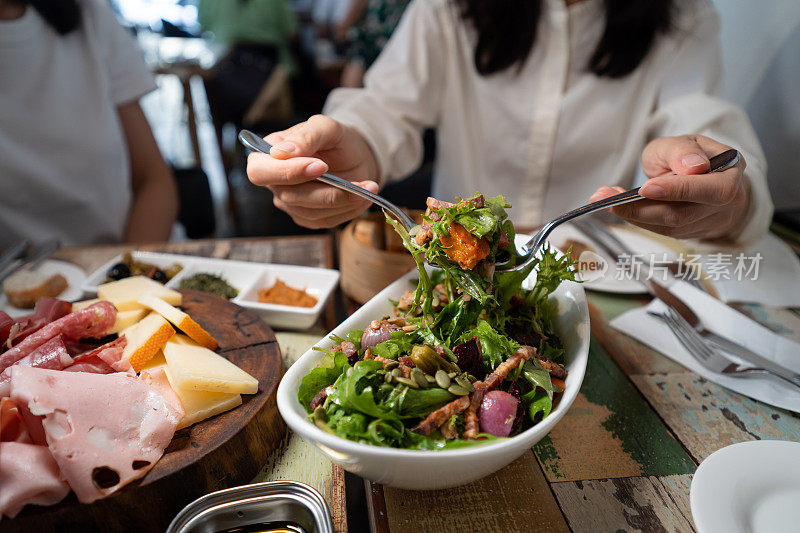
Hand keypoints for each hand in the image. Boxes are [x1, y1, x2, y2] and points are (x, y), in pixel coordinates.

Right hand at [246, 115, 379, 228]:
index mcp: (267, 156)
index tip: (320, 165)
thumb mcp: (325, 127)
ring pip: (311, 212)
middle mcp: (275, 183)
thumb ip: (305, 137)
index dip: (287, 172)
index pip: (260, 172)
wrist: (355, 156)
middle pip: (289, 196)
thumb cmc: (334, 139)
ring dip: (344, 200)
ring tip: (369, 187)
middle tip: (355, 183)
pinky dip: (349, 209)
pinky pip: (326, 220)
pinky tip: (363, 195)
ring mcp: (291, 204)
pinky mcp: (309, 218)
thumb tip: (281, 153)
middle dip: (325, 191)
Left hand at [590, 134, 750, 239]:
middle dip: (642, 208)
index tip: (646, 188)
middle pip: (684, 214)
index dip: (678, 191)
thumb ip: (683, 150)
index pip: (712, 189)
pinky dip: (636, 218)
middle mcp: (727, 202)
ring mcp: (709, 221)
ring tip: (604, 198)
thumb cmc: (690, 156)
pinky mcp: (690, 232)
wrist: (699, 174)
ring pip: (668, 226)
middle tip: (609, 198)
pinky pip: (661, 230)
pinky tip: (618, 206)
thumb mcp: (683, 141)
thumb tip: (693, 167)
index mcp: (731, 172)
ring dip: (632, 214)